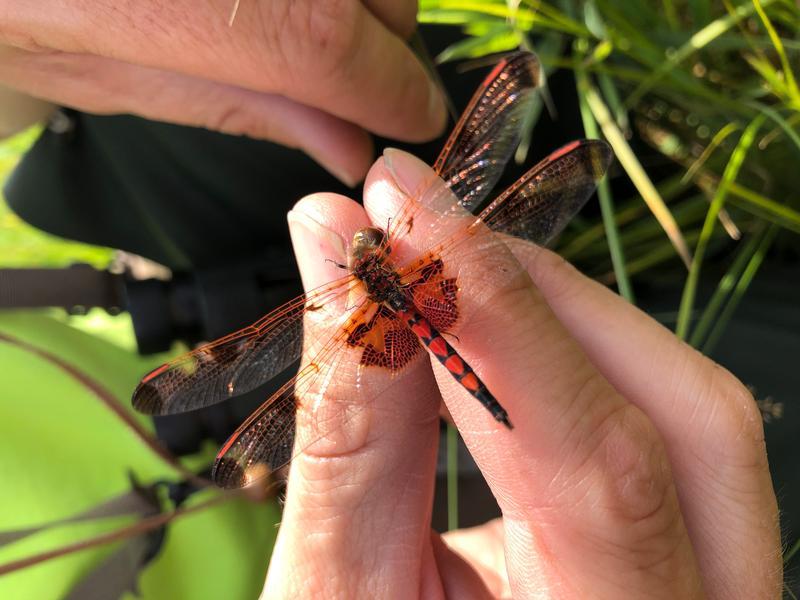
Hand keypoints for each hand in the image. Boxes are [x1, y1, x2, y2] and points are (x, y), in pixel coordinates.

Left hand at [0, 1, 444, 184]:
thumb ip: (254, 110)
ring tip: (296, 18)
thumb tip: (350, 147)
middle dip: (383, 44)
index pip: (353, 57)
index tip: (413, 117)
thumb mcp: (123, 79)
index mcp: (215, 9)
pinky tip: (277, 0)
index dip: (395, 96)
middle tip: (345, 73)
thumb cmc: (16, 0)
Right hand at [267, 149, 780, 597]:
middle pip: (683, 414)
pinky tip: (487, 336)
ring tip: (439, 279)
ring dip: (555, 315)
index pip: (595, 460)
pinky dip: (568, 355)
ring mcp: (717, 582)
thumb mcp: (335, 595)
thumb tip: (337, 256)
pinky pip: (658, 419)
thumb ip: (349, 429)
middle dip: (534, 299)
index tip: (399, 207)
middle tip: (414, 234)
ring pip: (688, 403)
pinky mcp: (688, 542)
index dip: (489, 312)